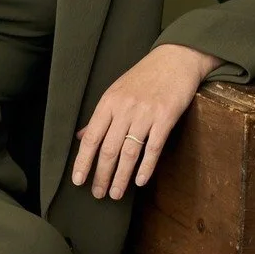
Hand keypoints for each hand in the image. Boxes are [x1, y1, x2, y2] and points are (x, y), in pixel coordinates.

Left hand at [72, 44, 218, 200]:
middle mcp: (124, 109)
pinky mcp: (166, 117)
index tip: (78, 181)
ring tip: (116, 194)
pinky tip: (140, 181)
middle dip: (102, 175)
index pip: (91, 137)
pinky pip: (153, 147)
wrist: (175, 59)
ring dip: (121, 177)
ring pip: (129, 152)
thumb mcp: (116, 92)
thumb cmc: (144, 77)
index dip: (83, 161)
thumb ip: (100, 117)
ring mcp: (146, 113)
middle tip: (98, 194)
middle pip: (108, 149)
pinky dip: (146, 167)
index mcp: (108, 103)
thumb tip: (81, 138)